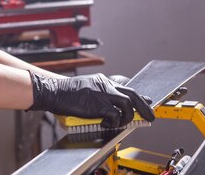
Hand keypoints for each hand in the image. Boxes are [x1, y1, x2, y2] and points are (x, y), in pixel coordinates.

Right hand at [27, 72, 154, 127]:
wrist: (53, 91)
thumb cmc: (65, 93)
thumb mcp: (85, 87)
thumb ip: (98, 93)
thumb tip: (109, 106)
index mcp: (102, 80)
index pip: (125, 86)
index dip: (139, 95)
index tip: (146, 100)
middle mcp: (105, 84)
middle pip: (132, 94)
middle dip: (144, 106)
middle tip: (151, 116)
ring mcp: (102, 93)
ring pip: (127, 104)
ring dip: (128, 116)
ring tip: (122, 123)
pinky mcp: (98, 104)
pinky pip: (114, 115)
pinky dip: (113, 122)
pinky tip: (106, 124)